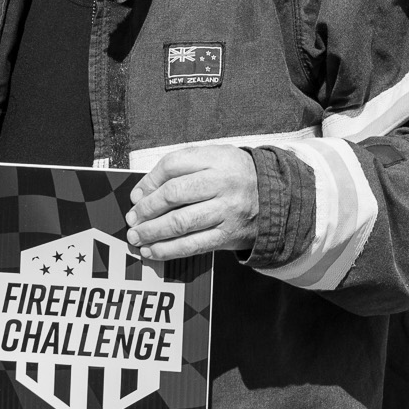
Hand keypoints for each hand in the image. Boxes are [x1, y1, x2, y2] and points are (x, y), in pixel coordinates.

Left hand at [124, 145, 258, 260]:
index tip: (136, 195)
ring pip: (181, 223)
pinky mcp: (228, 235)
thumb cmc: (234, 176)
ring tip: (136, 237)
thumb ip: (181, 167)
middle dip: (147, 209)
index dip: (148, 181)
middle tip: (132, 219)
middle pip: (174, 194)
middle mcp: (223, 183)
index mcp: (217, 159)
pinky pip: (193, 245)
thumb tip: (142, 192)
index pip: (173, 165)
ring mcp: (227, 211)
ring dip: (152, 232)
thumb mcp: (214, 158)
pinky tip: (153, 251)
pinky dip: (169, 250)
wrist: (276, 198)